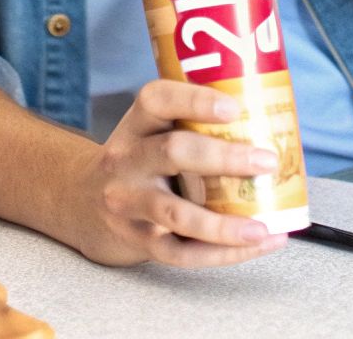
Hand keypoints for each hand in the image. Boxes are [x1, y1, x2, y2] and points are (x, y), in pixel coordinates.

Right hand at [64, 79, 288, 267]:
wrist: (80, 204)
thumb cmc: (137, 164)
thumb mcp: (150, 134)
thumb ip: (194, 128)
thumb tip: (272, 129)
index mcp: (136, 126)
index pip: (156, 99)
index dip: (195, 99)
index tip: (234, 107)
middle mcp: (127, 160)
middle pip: (173, 152)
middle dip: (224, 157)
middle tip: (266, 161)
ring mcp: (129, 203)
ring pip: (176, 214)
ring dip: (224, 224)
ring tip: (262, 227)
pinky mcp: (137, 239)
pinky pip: (181, 252)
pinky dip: (222, 253)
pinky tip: (256, 245)